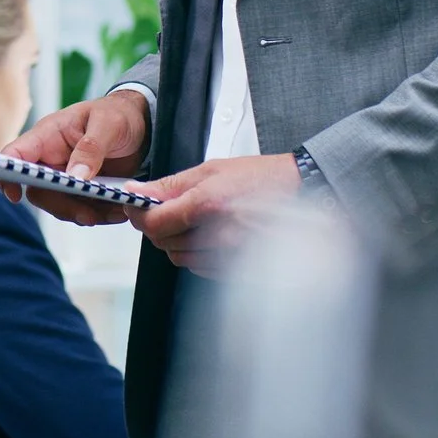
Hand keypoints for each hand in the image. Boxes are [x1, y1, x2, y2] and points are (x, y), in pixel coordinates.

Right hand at [0, 88, 149, 224]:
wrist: (141, 125)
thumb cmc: (118, 114)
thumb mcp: (108, 124)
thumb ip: (91, 148)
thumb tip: (75, 177)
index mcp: (48, 136)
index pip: (16, 155)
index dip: (8, 175)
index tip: (15, 195)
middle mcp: (51, 158)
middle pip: (38, 190)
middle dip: (61, 206)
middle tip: (88, 215)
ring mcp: (66, 177)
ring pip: (59, 205)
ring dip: (83, 214)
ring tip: (113, 212)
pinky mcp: (82, 191)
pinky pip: (81, 209)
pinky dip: (99, 214)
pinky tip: (118, 210)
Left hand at [128, 153, 301, 276]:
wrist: (300, 193)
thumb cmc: (260, 178)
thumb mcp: (211, 170)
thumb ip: (169, 185)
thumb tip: (137, 191)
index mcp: (208, 204)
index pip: (155, 224)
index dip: (139, 216)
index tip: (137, 207)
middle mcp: (218, 234)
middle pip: (163, 243)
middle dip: (158, 227)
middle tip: (167, 210)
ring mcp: (230, 255)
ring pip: (179, 258)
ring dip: (176, 241)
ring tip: (192, 221)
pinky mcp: (237, 268)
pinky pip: (199, 267)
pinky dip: (196, 253)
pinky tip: (208, 236)